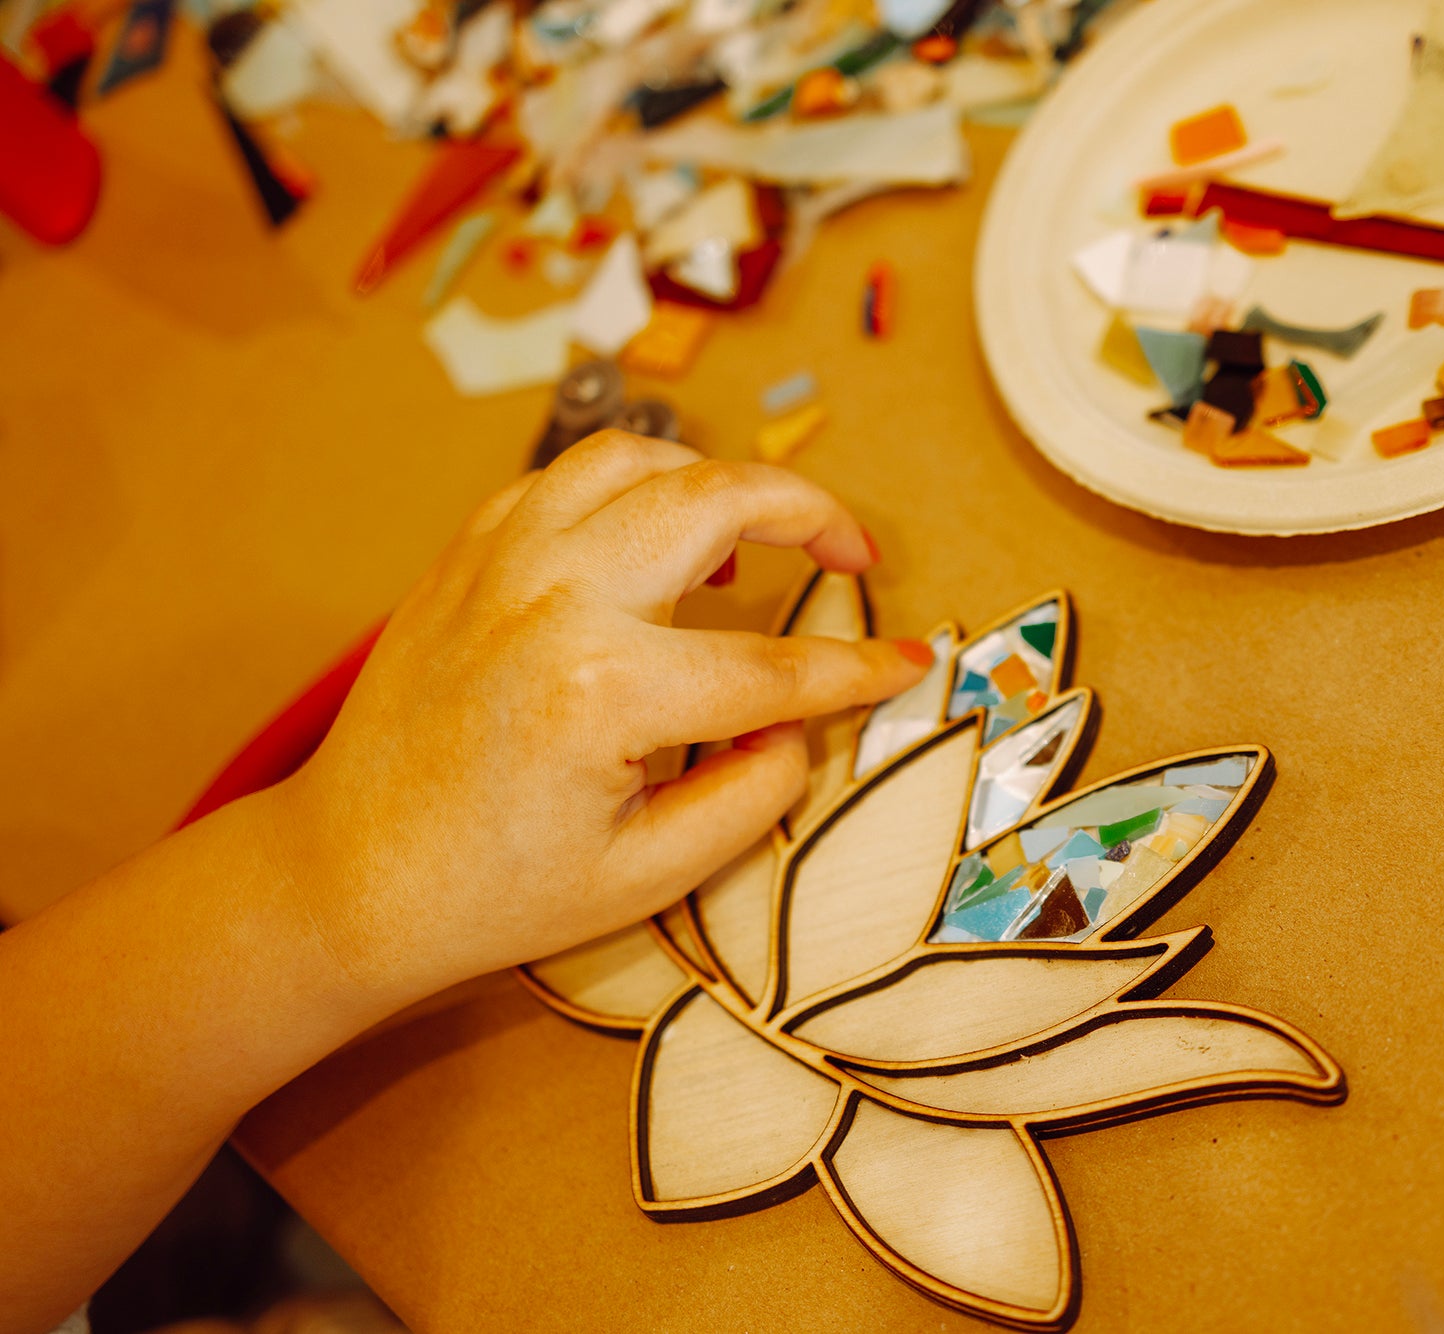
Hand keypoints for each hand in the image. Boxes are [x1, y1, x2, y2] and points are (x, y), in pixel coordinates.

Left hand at [266, 432, 930, 1003]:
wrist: (350, 874)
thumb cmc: (494, 889)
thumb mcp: (647, 875)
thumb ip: (752, 795)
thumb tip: (802, 725)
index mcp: (603, 690)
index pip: (773, 667)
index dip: (858, 668)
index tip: (912, 660)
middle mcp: (553, 599)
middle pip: (717, 501)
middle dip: (813, 514)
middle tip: (857, 551)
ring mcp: (500, 562)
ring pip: (638, 460)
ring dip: (719, 479)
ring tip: (758, 536)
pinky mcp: (467, 553)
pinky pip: (567, 478)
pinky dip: (634, 487)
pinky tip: (658, 540)